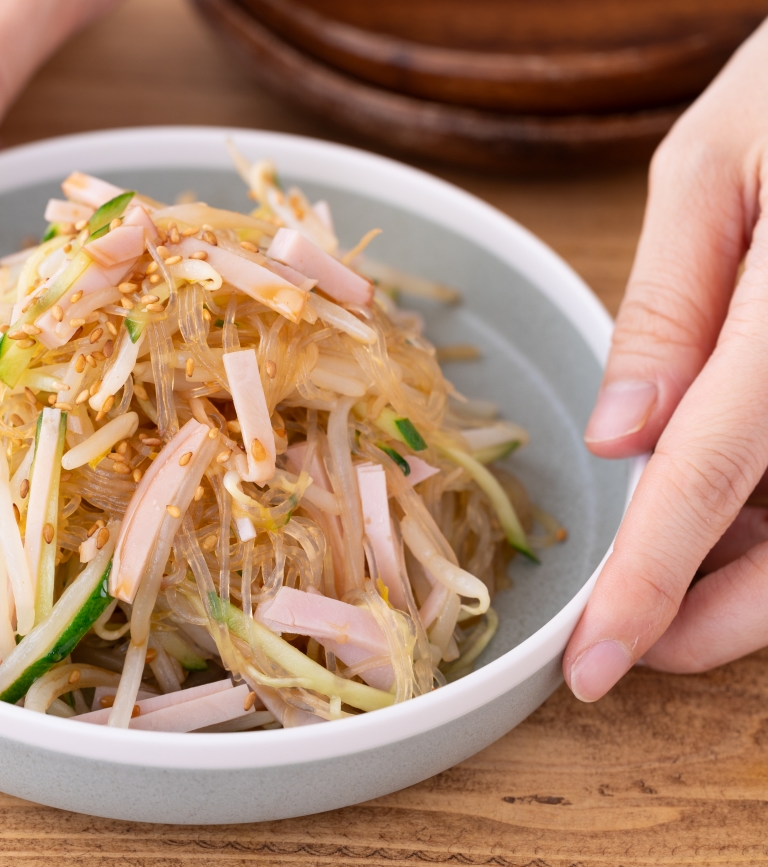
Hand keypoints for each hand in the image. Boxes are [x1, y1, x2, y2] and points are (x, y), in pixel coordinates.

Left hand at [564, 21, 767, 699]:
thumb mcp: (715, 166)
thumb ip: (667, 310)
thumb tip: (618, 442)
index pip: (713, 477)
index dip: (649, 588)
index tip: (591, 669)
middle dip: (712, 614)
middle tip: (627, 642)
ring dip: (754, 576)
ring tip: (667, 580)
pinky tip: (729, 513)